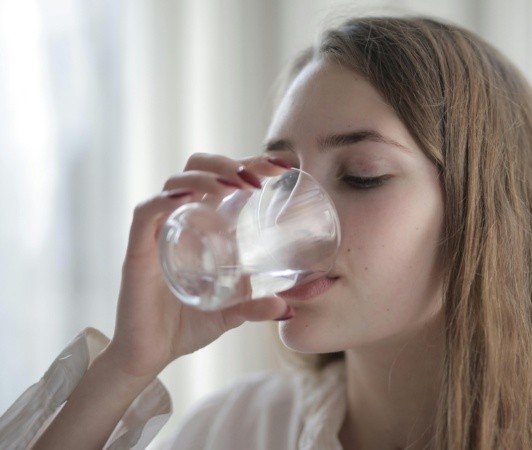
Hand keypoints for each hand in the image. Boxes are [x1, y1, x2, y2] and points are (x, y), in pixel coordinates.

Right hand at [105, 153, 290, 378]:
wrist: (149, 356)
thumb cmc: (186, 325)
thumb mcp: (232, 313)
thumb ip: (257, 306)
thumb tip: (288, 308)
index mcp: (203, 224)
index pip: (224, 178)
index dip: (251, 164)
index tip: (283, 167)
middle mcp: (180, 220)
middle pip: (197, 168)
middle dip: (228, 163)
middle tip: (258, 179)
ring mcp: (157, 233)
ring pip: (175, 183)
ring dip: (206, 176)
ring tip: (234, 186)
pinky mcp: (138, 251)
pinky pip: (146, 214)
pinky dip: (165, 200)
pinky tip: (188, 198)